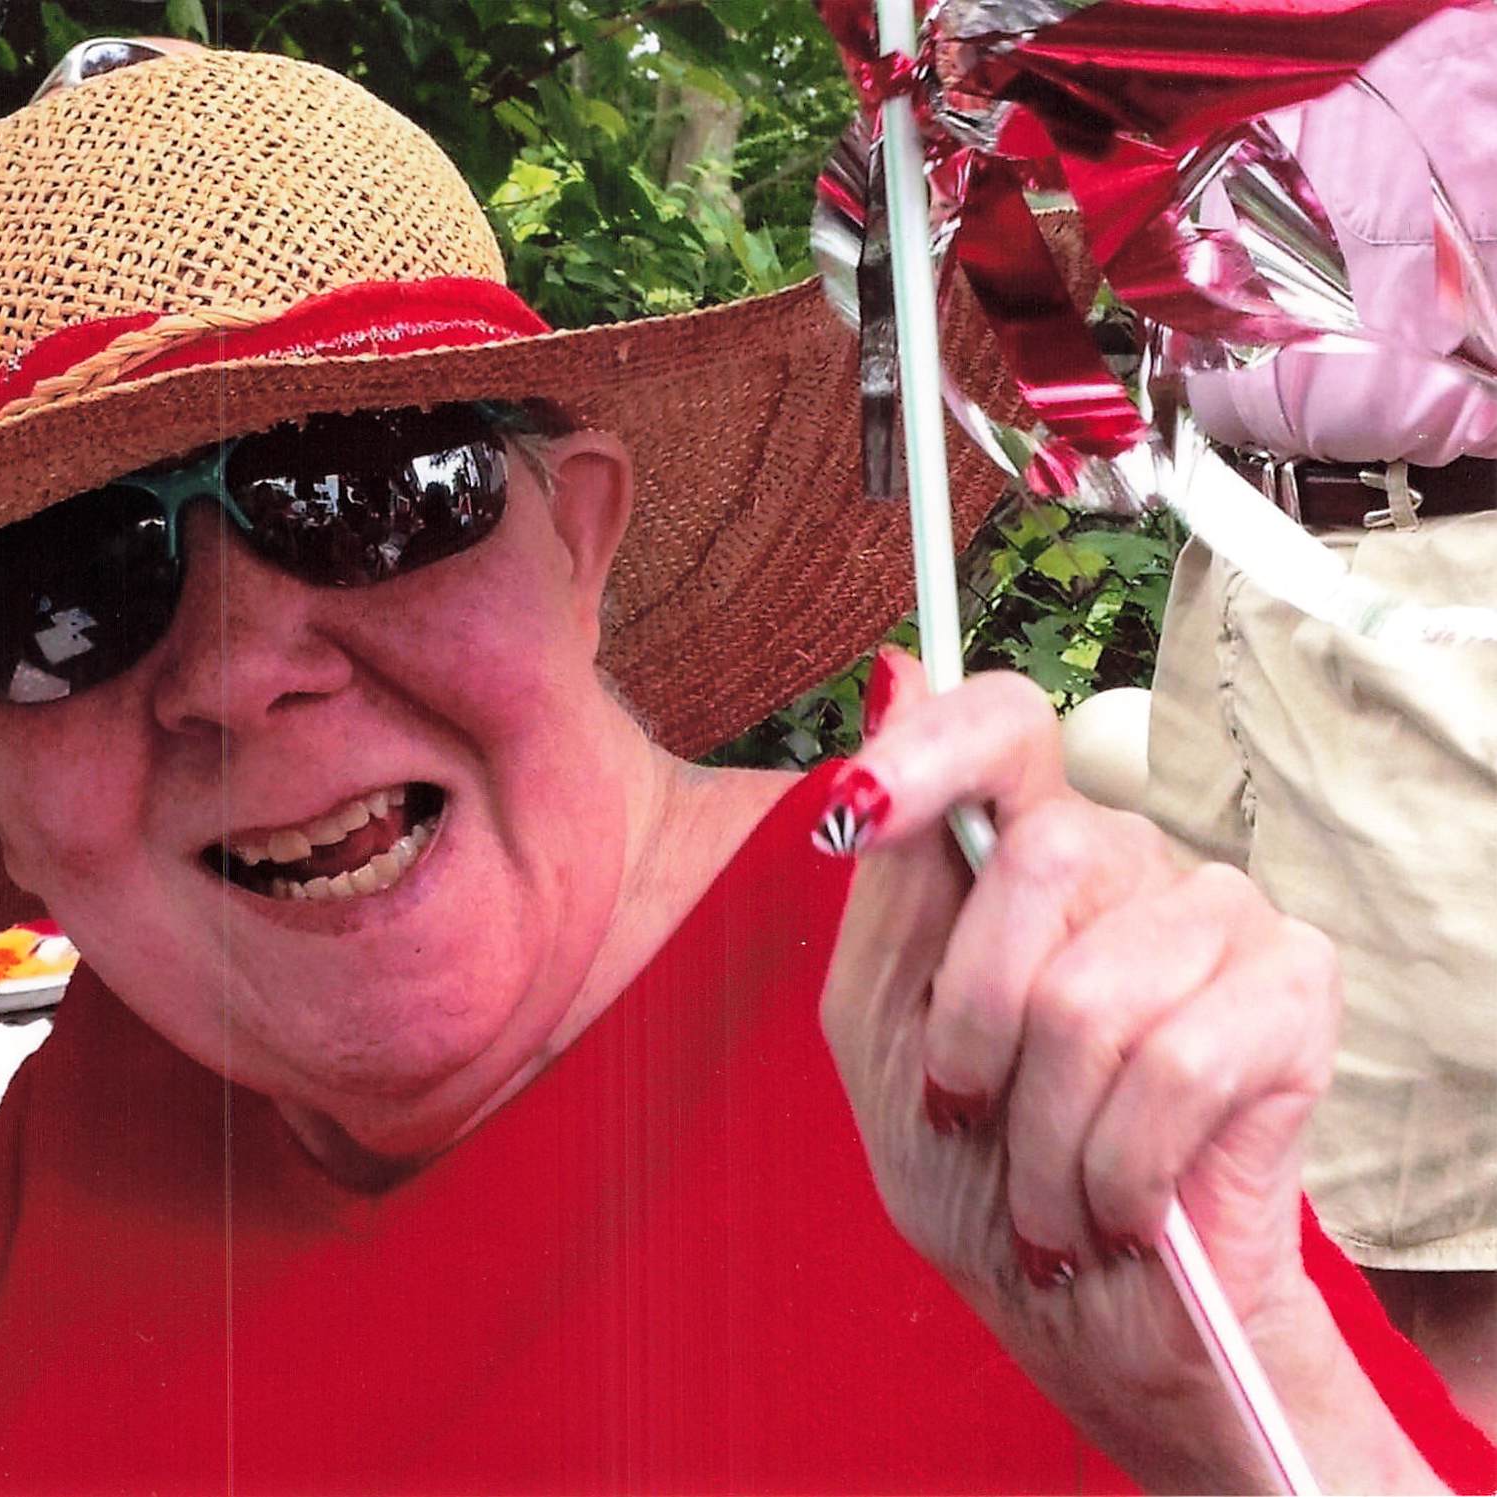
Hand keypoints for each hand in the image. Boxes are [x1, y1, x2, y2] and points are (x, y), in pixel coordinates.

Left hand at [818, 649, 1352, 1487]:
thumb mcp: (879, 1029)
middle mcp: (1127, 856)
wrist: (1083, 1310)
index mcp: (1018, 852)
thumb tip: (890, 677)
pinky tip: (1120, 1199)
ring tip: (1048, 1187)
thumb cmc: (971, 1167)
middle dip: (974, 1029)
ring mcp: (1220, 914)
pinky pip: (1175, 1067)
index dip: (931, 744)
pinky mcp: (1295, 992)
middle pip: (1034, 861)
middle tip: (975, 1110)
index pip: (1000, 725)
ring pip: (1091, 994)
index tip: (860, 808)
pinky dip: (1119, 1165)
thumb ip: (886, 879)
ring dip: (1043, 1134)